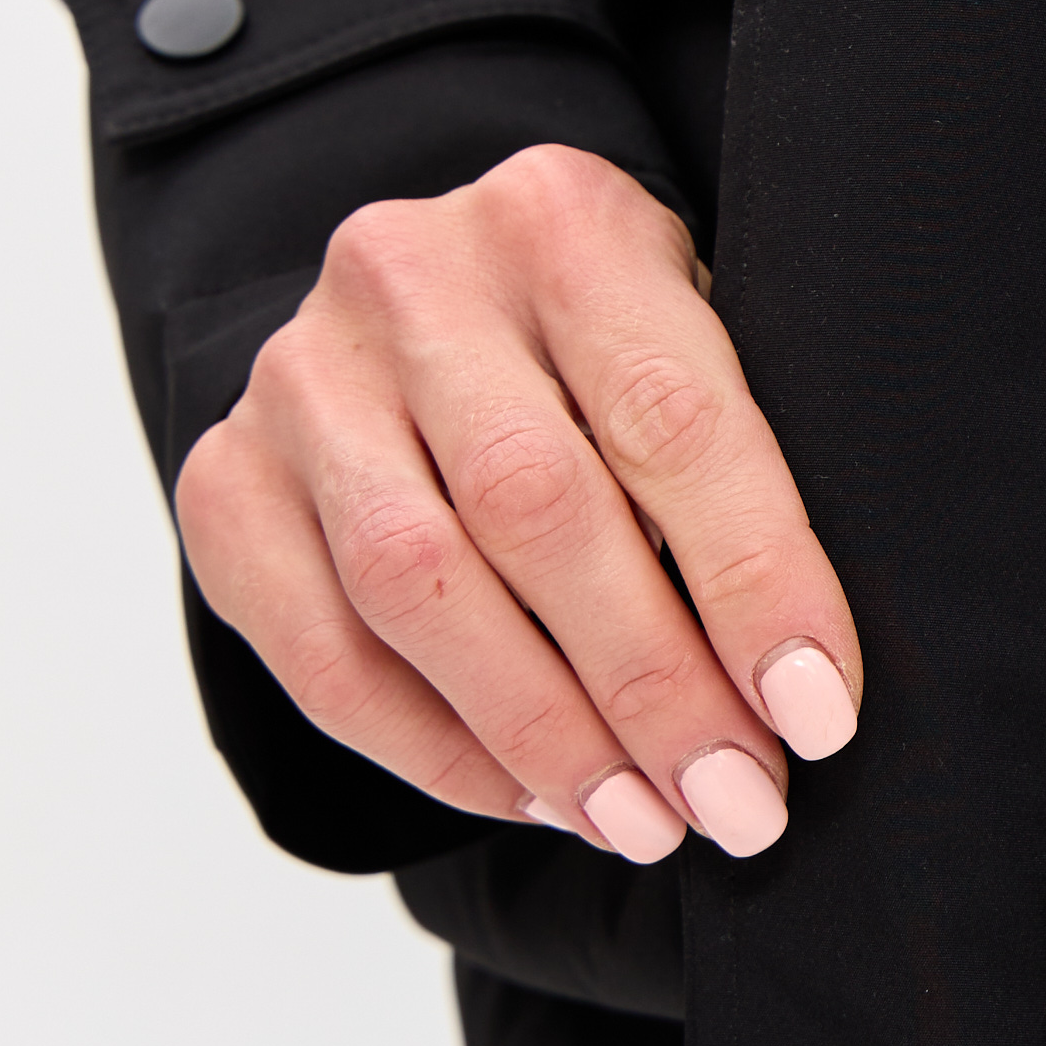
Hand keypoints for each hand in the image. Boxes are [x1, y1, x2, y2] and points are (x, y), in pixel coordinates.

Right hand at [174, 145, 859, 859]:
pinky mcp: (227, 484)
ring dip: (547, 737)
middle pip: (534, 508)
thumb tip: (801, 691)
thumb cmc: (610, 356)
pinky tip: (539, 799)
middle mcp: (409, 279)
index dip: (752, 582)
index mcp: (561, 222)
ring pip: (418, 590)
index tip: (818, 715)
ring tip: (646, 823)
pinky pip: (327, 659)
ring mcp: (299, 381)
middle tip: (737, 801)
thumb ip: (737, 475)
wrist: (433, 310)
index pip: (669, 419)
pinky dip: (442, 754)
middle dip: (651, 684)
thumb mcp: (698, 351)